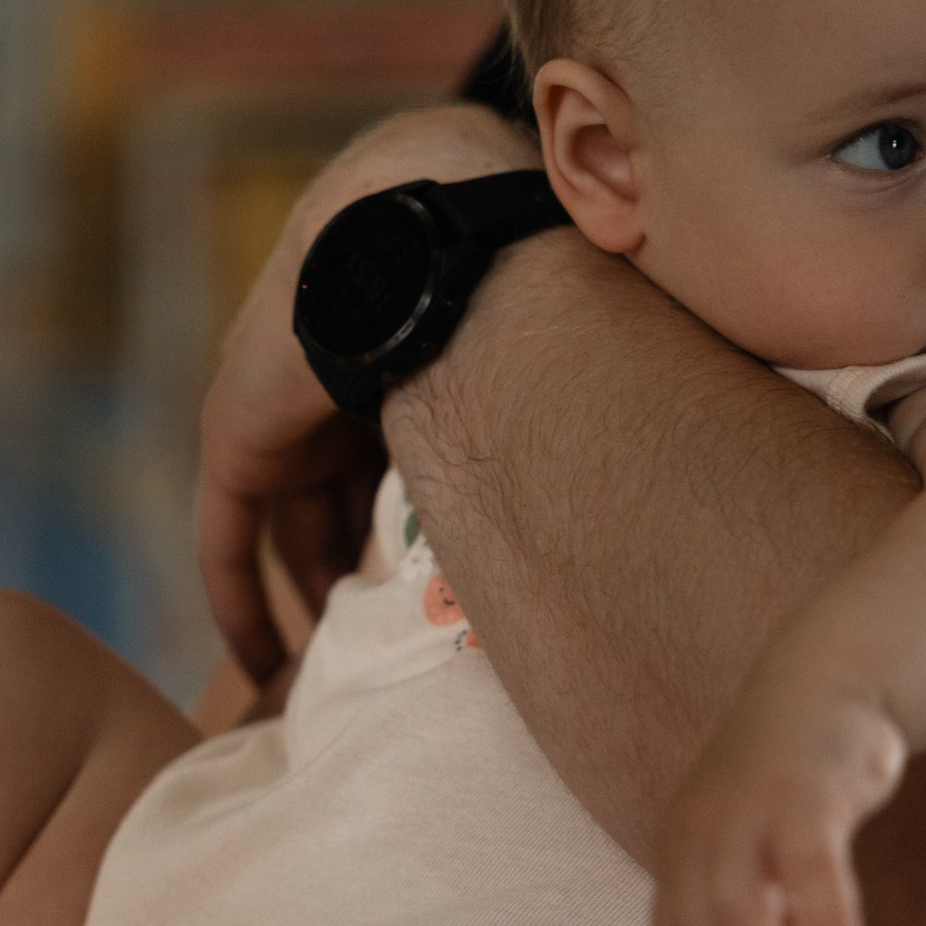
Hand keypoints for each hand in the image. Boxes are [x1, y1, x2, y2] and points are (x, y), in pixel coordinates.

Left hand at [195, 103, 540, 682]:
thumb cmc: (514, 276)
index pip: (398, 456)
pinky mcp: (238, 438)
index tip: (442, 596)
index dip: (416, 525)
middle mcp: (338, 382)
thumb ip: (585, 386)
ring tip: (333, 682)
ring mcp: (280, 408)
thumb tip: (695, 437)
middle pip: (340, 498)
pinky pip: (229, 539)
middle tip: (388, 651)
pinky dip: (240, 603)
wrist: (427, 244)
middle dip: (359, 572)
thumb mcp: (548, 342)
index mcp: (404, 354)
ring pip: (287, 530)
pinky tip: (258, 668)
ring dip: (306, 603)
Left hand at [652, 683, 907, 925]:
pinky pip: (808, 869)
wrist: (825, 679)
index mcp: (681, 847)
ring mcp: (747, 809)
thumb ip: (762, 908)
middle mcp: (700, 829)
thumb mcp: (759, 846)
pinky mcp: (804, 792)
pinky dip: (824, 921)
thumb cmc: (795, 779)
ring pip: (741, 911)